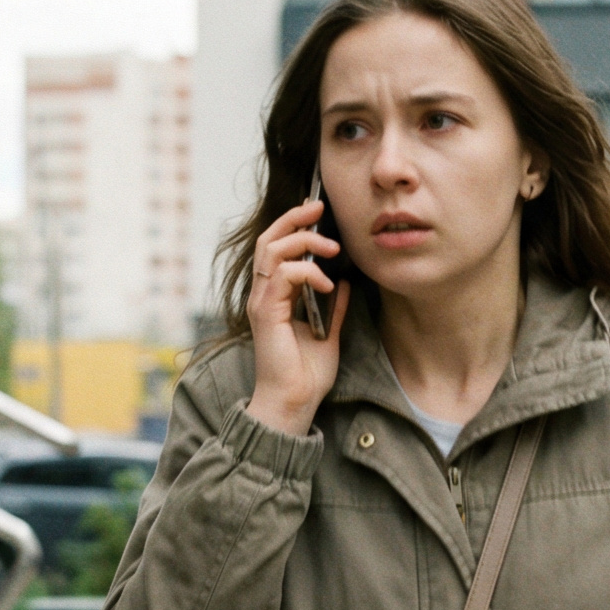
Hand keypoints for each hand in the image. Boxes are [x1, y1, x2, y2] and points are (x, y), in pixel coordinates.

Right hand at [244, 198, 349, 436]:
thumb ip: (335, 307)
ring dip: (304, 242)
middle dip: (294, 218)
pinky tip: (329, 285)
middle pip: (268, 239)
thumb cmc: (306, 375)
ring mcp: (262, 302)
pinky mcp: (267, 313)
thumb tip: (346, 283)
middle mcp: (263, 295)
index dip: (294, 224)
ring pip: (272, 250)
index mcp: (275, 296)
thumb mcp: (329, 333)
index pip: (276, 247)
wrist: (294, 402)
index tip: (318, 211)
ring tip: (332, 249)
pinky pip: (283, 275)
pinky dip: (308, 272)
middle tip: (319, 208)